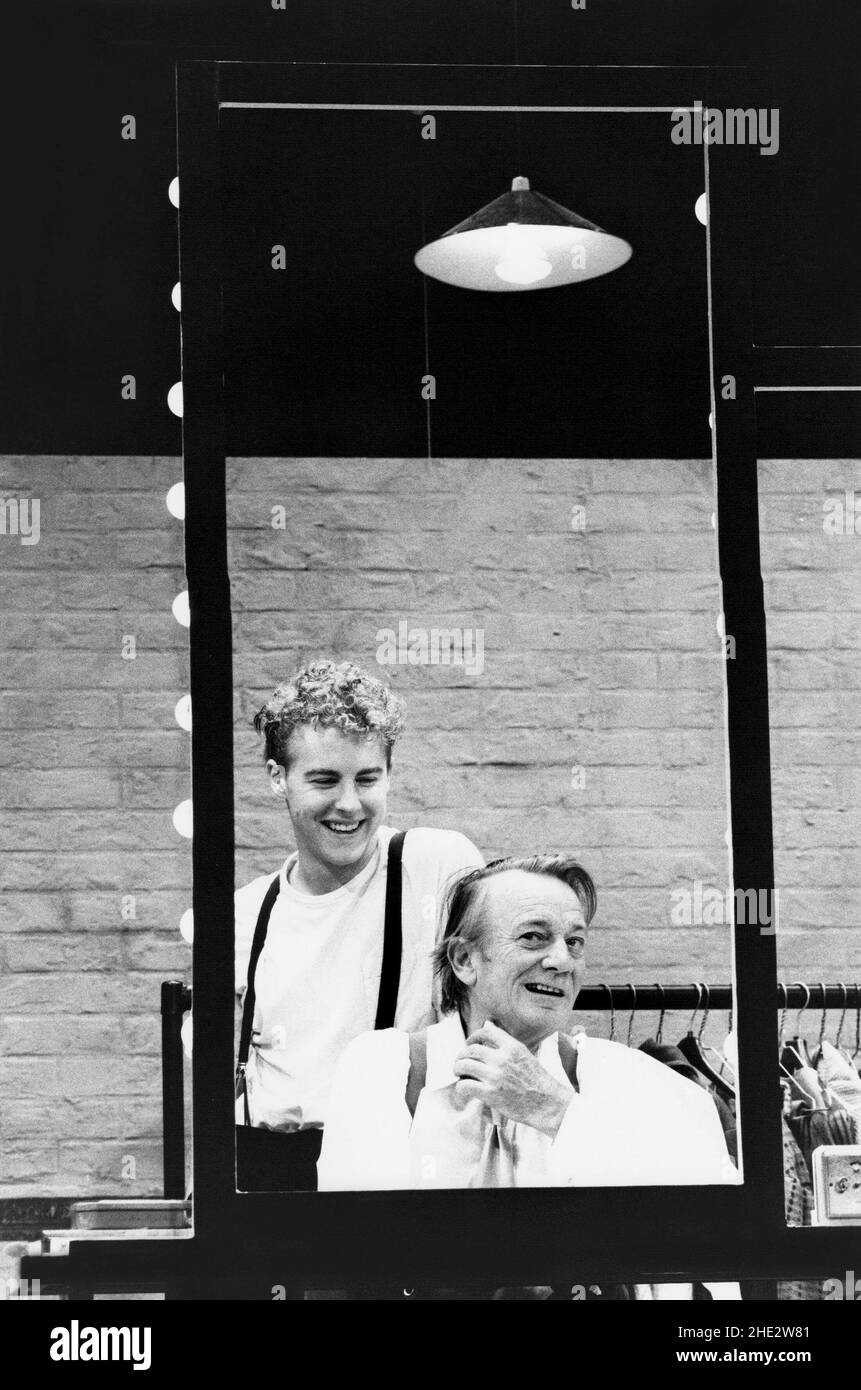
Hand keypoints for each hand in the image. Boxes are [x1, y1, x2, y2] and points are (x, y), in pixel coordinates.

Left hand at [453, 1021, 572, 1137]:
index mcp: (512, 1047)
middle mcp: (502, 1058)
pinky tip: (465, 1089)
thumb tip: (488, 1027)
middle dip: (461, 1056)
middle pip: (470, 1050)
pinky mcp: (490, 1093)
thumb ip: (506, 1044)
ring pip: (464, 1065)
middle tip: (460, 1062)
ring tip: (459, 1074)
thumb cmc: (537, 1081)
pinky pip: (465, 1085)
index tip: (469, 1043)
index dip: (473, 1036)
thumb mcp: (525, 1055)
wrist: (547, 1104)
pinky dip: (461, 1086)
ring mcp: (495, 1076)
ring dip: (458, 1069)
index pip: (486, 1032)